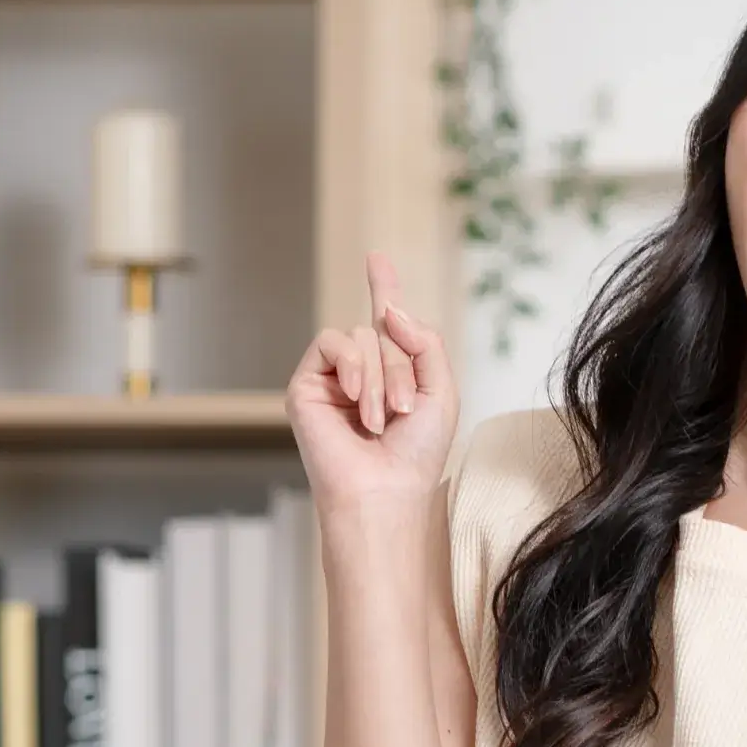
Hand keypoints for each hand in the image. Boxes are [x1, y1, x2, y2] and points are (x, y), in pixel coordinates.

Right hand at [284, 252, 459, 519]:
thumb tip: (390, 310)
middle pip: (383, 329)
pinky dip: (351, 366)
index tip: (377, 258)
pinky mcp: (305, 385)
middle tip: (404, 411)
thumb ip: (425, 342)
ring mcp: (332, 378)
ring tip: (381, 419)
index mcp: (394, 374)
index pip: (386, 323)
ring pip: (360, 336)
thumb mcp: (441, 391)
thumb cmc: (417, 452)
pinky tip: (355, 399)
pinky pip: (331, 343)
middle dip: (401, 367)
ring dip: (380, 377)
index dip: (383, 288)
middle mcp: (361, 373)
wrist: (386, 488)